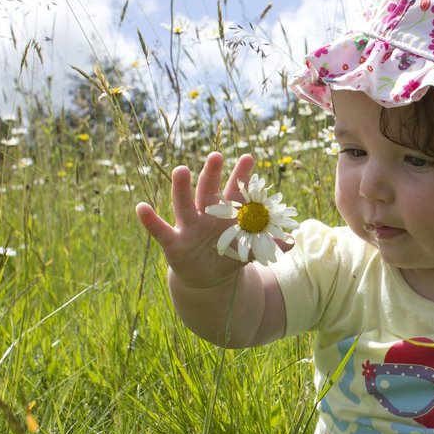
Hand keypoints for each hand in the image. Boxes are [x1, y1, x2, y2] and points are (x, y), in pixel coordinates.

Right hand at [135, 152, 291, 287]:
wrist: (207, 278)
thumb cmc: (228, 256)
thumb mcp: (248, 251)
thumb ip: (267, 244)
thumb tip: (292, 240)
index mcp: (226, 214)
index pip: (235, 192)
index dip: (242, 176)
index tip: (249, 156)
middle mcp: (206, 215)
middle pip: (209, 191)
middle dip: (212, 174)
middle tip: (216, 155)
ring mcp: (189, 227)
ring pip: (184, 204)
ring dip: (181, 188)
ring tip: (180, 170)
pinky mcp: (174, 243)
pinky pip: (160, 230)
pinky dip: (150, 220)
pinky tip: (141, 207)